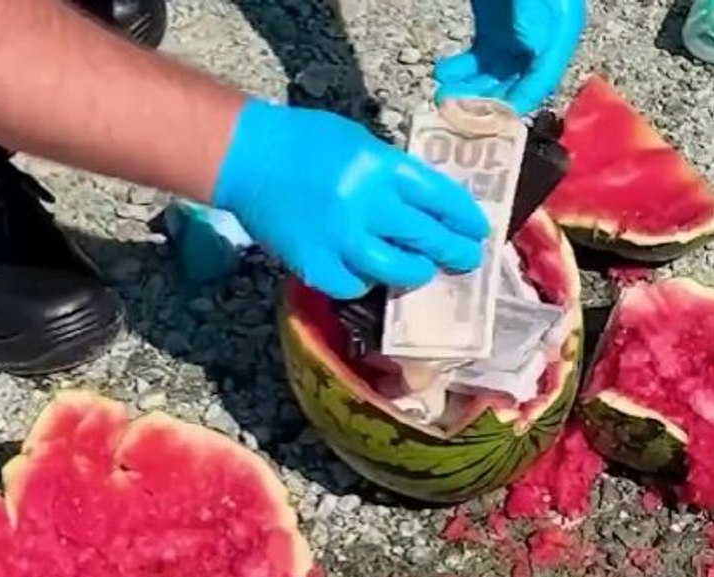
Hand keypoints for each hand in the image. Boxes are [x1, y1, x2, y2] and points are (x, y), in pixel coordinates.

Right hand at [210, 99, 488, 299]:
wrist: (247, 158)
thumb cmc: (303, 141)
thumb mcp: (360, 143)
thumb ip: (392, 174)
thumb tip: (425, 208)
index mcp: (381, 166)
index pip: (440, 197)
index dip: (464, 217)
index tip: (478, 230)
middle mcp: (367, 204)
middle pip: (426, 238)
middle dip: (453, 252)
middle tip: (466, 260)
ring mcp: (341, 239)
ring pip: (397, 270)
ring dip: (415, 273)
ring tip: (419, 272)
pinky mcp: (315, 264)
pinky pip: (354, 286)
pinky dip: (364, 283)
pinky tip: (365, 275)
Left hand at [433, 0, 585, 115]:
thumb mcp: (531, 1)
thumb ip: (531, 27)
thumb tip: (527, 59)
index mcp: (558, 32)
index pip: (540, 81)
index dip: (516, 102)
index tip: (490, 120)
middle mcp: (538, 40)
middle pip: (512, 83)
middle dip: (483, 99)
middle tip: (455, 109)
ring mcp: (514, 36)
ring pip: (490, 75)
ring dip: (467, 88)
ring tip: (443, 91)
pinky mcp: (493, 30)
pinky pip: (477, 59)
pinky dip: (459, 69)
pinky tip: (443, 70)